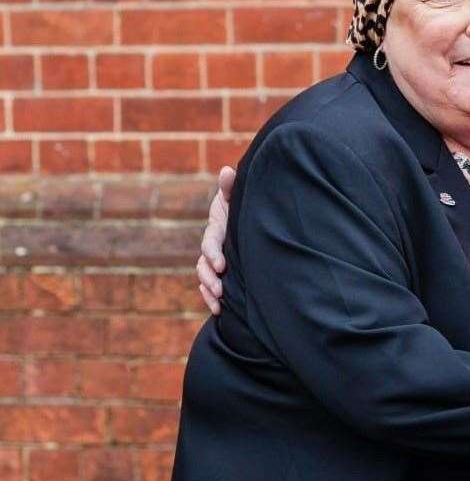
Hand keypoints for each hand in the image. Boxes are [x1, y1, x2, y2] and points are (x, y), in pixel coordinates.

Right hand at [197, 166, 235, 314]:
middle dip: (209, 277)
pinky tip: (219, 310)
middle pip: (203, 264)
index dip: (212, 254)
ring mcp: (217, 260)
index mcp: (216, 229)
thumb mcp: (238, 195)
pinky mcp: (224, 271)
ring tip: (219, 302)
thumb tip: (227, 170)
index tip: (221, 265)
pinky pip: (212, 287)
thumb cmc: (245, 204)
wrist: (254, 216)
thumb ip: (232, 186)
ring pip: (206, 277)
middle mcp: (214, 246)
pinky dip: (211, 298)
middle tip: (219, 288)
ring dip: (209, 290)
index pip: (209, 243)